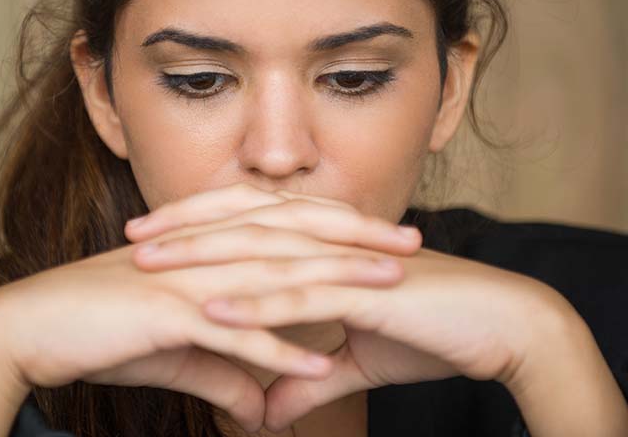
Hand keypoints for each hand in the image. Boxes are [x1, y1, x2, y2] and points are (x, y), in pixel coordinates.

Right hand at [0, 185, 410, 434]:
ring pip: (274, 275)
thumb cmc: (100, 331)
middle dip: (356, 239)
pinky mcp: (165, 314)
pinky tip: (320, 368)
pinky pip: (232, 333)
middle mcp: (202, 250)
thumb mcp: (173, 352)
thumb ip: (223, 373)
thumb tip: (260, 408)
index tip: (384, 236)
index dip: (336, 228)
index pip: (283, 226)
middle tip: (412, 242)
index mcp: (205, 245)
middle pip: (292, 238)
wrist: (31, 329)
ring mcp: (186, 278)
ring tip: (390, 289)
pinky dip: (277, 352)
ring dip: (335, 282)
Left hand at [128, 185, 570, 432]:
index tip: (153, 237)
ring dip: (202, 260)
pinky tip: (211, 310)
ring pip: (260, 253)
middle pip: (242, 226)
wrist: (500, 327)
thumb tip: (265, 408)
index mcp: (325, 245)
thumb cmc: (431, 332)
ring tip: (150, 266)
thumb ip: (307, 377)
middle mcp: (329, 242)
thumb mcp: (356, 361)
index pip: (249, 224)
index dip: (199, 227)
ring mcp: (345, 261)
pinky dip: (252, 304)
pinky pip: (299, 296)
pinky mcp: (365, 289)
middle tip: (131, 239)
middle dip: (183, 230)